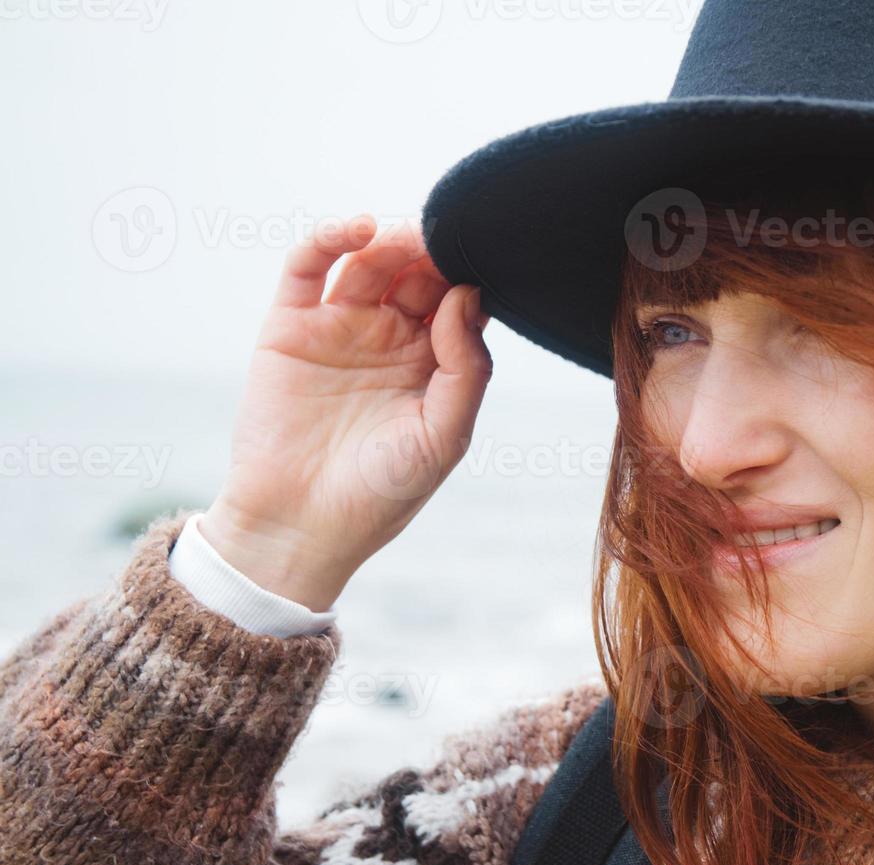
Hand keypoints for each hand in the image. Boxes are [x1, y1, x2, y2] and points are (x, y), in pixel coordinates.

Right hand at [199, 214, 491, 611]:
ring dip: (392, 240)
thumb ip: (466, 369)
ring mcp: (340, 328)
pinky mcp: (290, 326)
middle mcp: (390, 339)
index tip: (485, 264)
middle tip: (449, 235)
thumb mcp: (444, 438)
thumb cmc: (380, 493)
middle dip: (435, 252)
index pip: (461, 302)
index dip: (472, 278)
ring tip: (406, 237)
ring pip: (370, 262)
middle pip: (419, 274)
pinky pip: (309, 267)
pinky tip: (358, 230)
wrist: (299, 527)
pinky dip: (330, 238)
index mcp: (433, 365)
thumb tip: (467, 294)